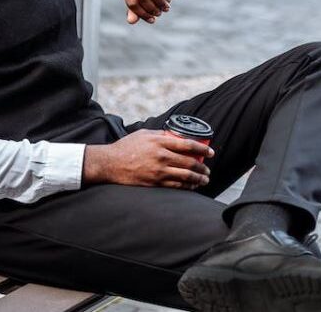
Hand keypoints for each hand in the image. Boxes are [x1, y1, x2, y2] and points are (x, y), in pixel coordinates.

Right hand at [82, 130, 213, 189]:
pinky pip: (176, 186)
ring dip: (199, 178)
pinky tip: (192, 186)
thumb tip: (175, 135)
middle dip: (203, 167)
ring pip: (186, 176)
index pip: (188, 145)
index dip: (203, 149)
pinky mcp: (154, 182)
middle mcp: (161, 156)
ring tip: (204, 179)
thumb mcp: (143, 134)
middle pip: (190, 162)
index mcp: (159, 142)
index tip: (210, 152)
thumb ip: (160, 134)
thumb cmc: (126, 147)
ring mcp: (158, 171)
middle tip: (208, 169)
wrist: (110, 163)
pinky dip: (187, 186)